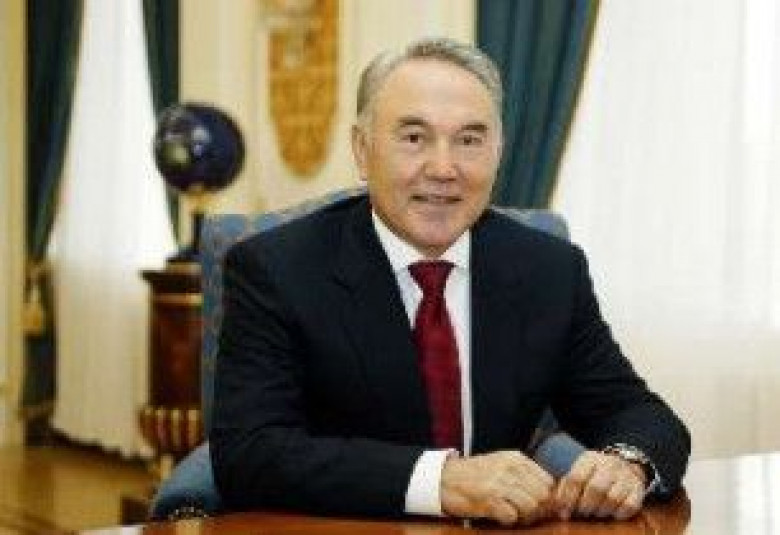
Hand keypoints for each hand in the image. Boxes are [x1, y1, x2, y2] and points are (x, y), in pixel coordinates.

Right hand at [440, 450, 554, 525]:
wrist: (443, 479)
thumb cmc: (474, 475)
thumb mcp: (501, 464)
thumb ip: (524, 474)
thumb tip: (549, 495)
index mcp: (515, 458)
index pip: (548, 481)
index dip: (545, 496)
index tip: (536, 504)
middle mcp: (510, 468)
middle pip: (543, 495)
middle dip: (537, 508)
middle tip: (522, 512)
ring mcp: (500, 483)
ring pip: (531, 506)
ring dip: (523, 515)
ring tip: (509, 512)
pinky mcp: (489, 499)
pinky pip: (513, 517)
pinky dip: (507, 520)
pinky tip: (497, 514)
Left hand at [555, 450, 646, 520]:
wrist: (625, 465)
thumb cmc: (595, 473)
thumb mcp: (580, 470)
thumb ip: (566, 486)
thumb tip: (559, 509)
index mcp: (590, 458)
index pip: (576, 478)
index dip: (568, 498)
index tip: (563, 512)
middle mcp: (609, 464)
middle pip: (595, 489)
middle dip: (585, 506)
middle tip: (581, 512)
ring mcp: (625, 476)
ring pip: (612, 498)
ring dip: (600, 511)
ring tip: (595, 512)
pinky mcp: (638, 488)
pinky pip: (628, 506)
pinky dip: (618, 513)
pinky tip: (611, 512)